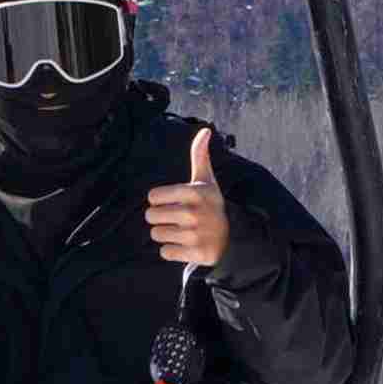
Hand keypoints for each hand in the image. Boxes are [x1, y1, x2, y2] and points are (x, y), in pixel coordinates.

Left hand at [142, 124, 232, 271]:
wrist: (231, 236)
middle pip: (151, 216)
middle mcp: (195, 213)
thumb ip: (200, 155)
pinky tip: (185, 244)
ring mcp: (196, 234)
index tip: (173, 202)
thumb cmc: (210, 204)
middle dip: (160, 218)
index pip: (152, 197)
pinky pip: (165, 252)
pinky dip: (172, 251)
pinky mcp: (197, 254)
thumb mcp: (206, 180)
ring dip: (165, 234)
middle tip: (176, 218)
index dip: (159, 200)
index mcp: (193, 192)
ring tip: (181, 231)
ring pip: (157, 235)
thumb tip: (205, 130)